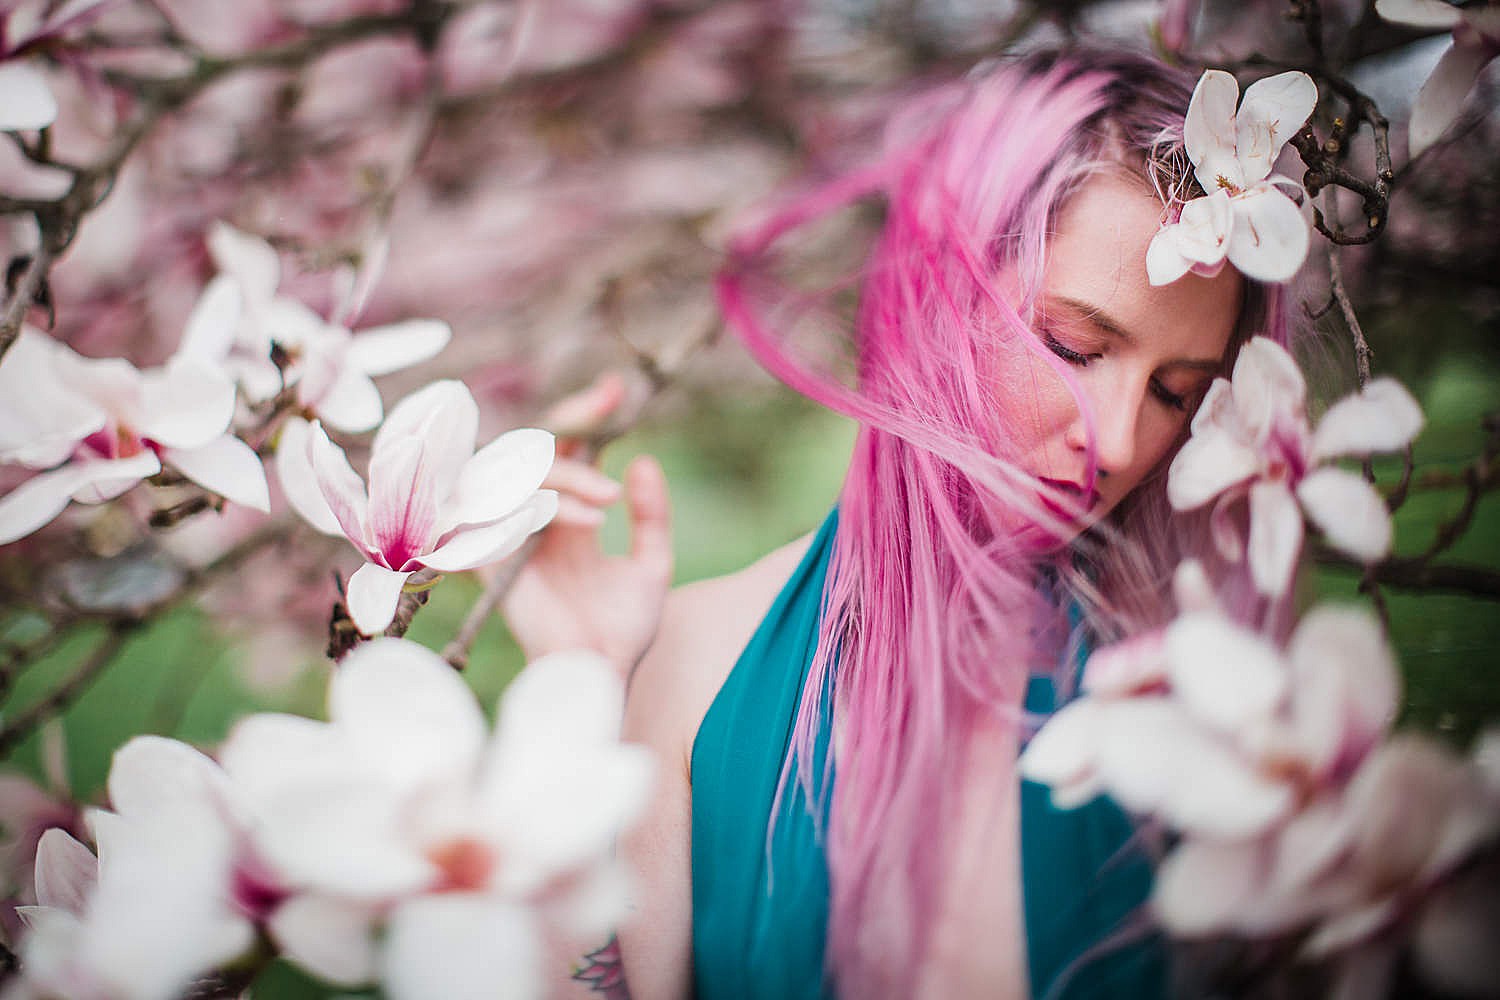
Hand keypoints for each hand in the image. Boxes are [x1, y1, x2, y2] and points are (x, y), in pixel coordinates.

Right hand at [501, 375, 673, 678]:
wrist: (601, 675)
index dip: (588, 414)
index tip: (617, 389)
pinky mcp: (488, 558)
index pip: (569, 449)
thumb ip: (651, 515)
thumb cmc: (622, 629)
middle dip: (573, 419)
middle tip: (609, 409)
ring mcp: (511, 535)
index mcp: (568, 516)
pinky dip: (551, 508)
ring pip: (522, 473)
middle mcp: (535, 519)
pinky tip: (588, 523)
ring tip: (608, 501)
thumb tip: (641, 462)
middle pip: (538, 446)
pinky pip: (505, 510)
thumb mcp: (652, 564)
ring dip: (569, 475)